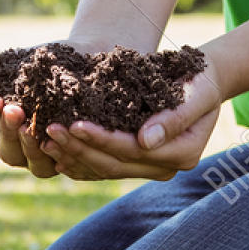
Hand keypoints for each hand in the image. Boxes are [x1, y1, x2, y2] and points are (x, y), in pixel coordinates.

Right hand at [0, 39, 104, 178]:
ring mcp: (49, 158)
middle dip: (9, 131)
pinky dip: (62, 154)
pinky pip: (64, 165)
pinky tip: (62, 136)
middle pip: (9, 153)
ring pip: (36, 166)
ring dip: (32, 148)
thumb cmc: (41, 64)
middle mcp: (24, 149)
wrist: (83, 60)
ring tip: (32, 128)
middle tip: (13, 111)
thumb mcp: (10, 66)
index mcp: (4, 129)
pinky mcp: (73, 158)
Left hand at [40, 54, 223, 181]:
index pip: (133, 150)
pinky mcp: (136, 162)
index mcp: (182, 154)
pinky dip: (79, 160)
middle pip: (115, 164)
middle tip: (50, 131)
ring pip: (105, 169)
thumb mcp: (196, 93)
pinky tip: (55, 151)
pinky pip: (103, 166)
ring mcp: (151, 168)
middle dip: (80, 149)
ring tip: (44, 140)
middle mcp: (166, 168)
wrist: (204, 82)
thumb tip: (146, 141)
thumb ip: (174, 118)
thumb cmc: (201, 80)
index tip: (74, 124)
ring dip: (74, 156)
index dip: (102, 139)